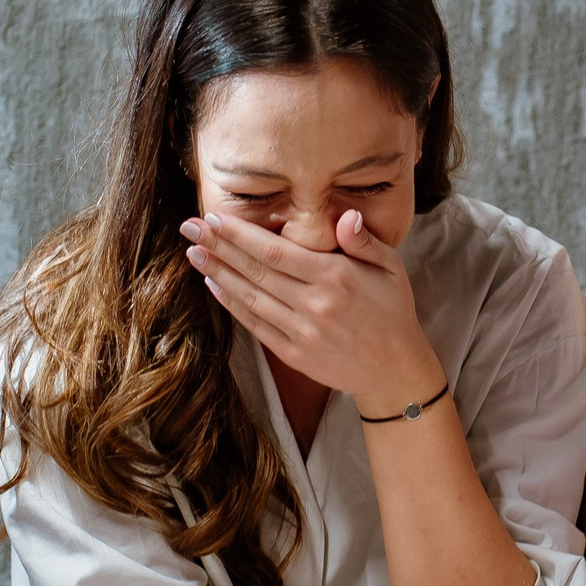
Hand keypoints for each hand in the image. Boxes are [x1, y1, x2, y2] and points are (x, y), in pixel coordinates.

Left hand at [181, 210, 443, 409]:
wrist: (395, 369)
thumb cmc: (392, 310)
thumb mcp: (391, 267)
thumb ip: (364, 240)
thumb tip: (346, 216)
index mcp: (335, 278)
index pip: (277, 252)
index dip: (242, 235)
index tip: (215, 218)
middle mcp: (314, 305)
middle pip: (256, 272)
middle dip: (219, 247)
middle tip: (190, 228)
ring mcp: (301, 332)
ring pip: (250, 298)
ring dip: (219, 274)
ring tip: (194, 253)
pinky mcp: (293, 354)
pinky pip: (256, 326)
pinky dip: (233, 306)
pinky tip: (215, 286)